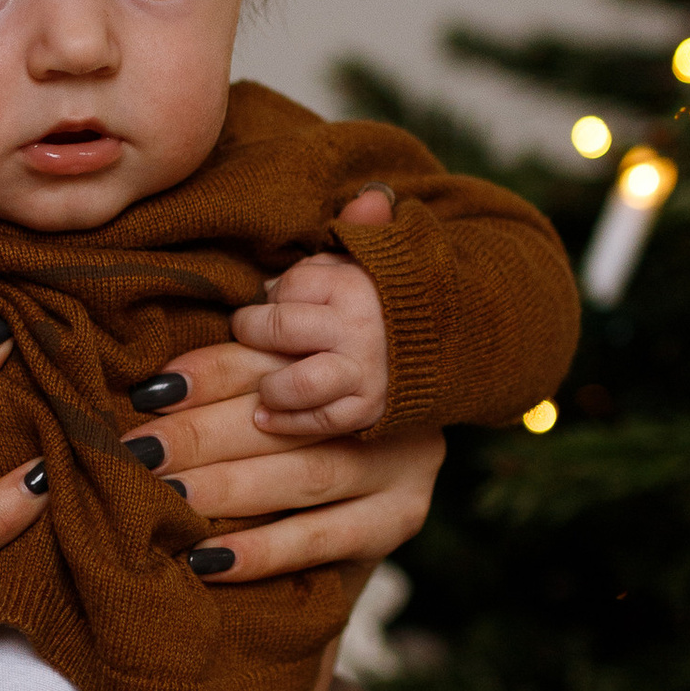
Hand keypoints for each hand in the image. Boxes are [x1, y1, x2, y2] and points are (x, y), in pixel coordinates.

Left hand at [123, 191, 445, 583]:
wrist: (395, 469)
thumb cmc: (320, 392)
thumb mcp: (311, 334)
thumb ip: (298, 287)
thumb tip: (357, 196)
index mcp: (363, 346)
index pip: (276, 355)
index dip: (208, 371)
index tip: (145, 392)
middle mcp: (387, 400)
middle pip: (283, 418)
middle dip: (199, 436)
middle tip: (132, 450)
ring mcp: (402, 465)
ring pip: (304, 476)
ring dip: (225, 489)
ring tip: (160, 498)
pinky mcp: (399, 521)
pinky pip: (323, 539)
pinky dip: (261, 553)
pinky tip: (203, 561)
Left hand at [229, 252, 387, 437]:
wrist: (441, 337)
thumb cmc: (380, 299)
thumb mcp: (351, 268)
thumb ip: (310, 272)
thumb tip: (265, 291)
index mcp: (352, 287)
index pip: (287, 288)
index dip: (267, 298)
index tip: (266, 307)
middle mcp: (358, 329)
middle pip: (280, 329)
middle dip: (250, 333)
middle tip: (248, 337)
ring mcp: (365, 371)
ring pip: (300, 384)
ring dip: (270, 387)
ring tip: (263, 386)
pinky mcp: (370, 407)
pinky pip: (320, 421)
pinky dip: (287, 423)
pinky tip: (264, 417)